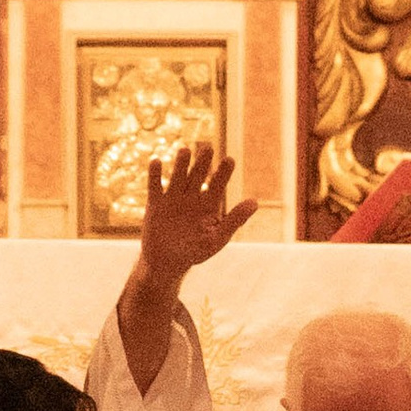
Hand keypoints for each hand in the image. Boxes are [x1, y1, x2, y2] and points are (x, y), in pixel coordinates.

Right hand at [137, 143, 254, 295]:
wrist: (167, 263)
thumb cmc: (195, 251)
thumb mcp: (217, 237)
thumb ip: (235, 219)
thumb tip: (255, 202)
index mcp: (209, 204)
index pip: (218, 184)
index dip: (223, 172)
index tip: (229, 160)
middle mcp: (192, 197)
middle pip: (198, 175)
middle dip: (203, 162)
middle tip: (208, 148)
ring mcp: (173, 198)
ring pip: (178, 176)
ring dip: (181, 164)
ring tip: (185, 151)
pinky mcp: (155, 203)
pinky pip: (155, 186)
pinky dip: (155, 174)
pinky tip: (157, 161)